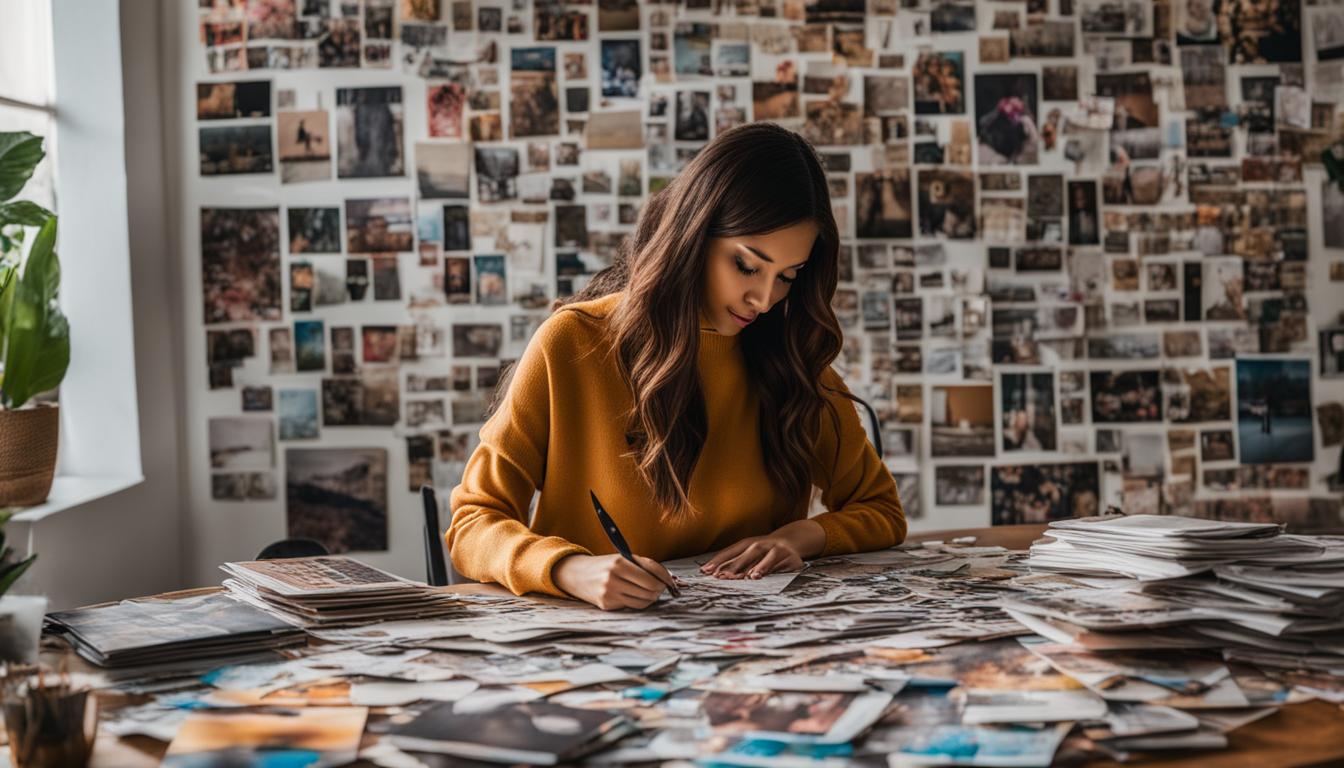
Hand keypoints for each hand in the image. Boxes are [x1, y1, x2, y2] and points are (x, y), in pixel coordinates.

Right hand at [553, 553, 677, 610]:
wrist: (577, 574)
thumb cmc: (606, 565)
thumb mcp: (624, 558)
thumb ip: (646, 566)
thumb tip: (670, 579)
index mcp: (619, 563)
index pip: (651, 575)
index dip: (665, 580)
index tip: (671, 582)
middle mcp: (612, 579)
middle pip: (650, 590)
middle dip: (659, 589)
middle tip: (660, 587)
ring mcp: (609, 594)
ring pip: (643, 601)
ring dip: (651, 597)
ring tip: (650, 591)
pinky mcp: (607, 605)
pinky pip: (632, 606)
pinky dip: (639, 602)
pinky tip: (636, 595)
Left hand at [700, 520, 824, 579]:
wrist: (791, 543)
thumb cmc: (764, 552)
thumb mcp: (749, 554)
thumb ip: (734, 563)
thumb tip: (712, 572)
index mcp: (748, 543)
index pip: (731, 551)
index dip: (719, 560)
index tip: (706, 570)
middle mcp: (762, 544)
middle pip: (748, 552)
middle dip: (736, 565)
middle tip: (724, 575)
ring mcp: (777, 550)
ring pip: (767, 557)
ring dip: (760, 566)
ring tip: (751, 576)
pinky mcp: (791, 558)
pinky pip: (782, 565)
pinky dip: (775, 571)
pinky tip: (771, 576)